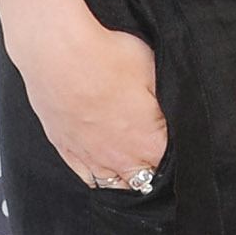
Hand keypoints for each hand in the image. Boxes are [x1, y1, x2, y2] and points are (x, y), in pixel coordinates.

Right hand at [0, 0, 166, 189]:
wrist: (57, 50)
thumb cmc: (106, 55)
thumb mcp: (156, 71)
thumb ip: (168, 102)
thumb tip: (175, 114)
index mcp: (147, 143)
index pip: (173, 164)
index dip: (178, 153)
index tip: (178, 142)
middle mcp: (117, 158)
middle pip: (145, 180)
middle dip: (154, 170)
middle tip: (157, 152)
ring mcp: (88, 156)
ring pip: (115, 184)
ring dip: (128, 177)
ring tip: (136, 165)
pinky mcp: (64, 147)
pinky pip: (86, 176)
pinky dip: (99, 174)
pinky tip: (105, 168)